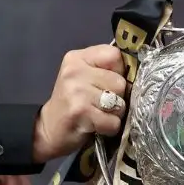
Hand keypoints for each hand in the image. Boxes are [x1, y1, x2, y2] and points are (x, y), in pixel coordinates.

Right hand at [32, 45, 128, 162]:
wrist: (48, 129)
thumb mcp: (83, 76)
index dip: (118, 72)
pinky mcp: (80, 112)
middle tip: (100, 104)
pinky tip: (96, 126)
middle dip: (117, 97)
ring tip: (98, 115)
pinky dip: (109, 128)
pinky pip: (112, 122)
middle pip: (120, 82)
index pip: (114, 55)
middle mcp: (75, 71)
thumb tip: (134, 72)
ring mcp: (77, 91)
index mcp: (77, 58)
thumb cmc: (72, 102)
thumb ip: (104, 69)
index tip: (106, 83)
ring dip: (114, 114)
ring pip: (119, 103)